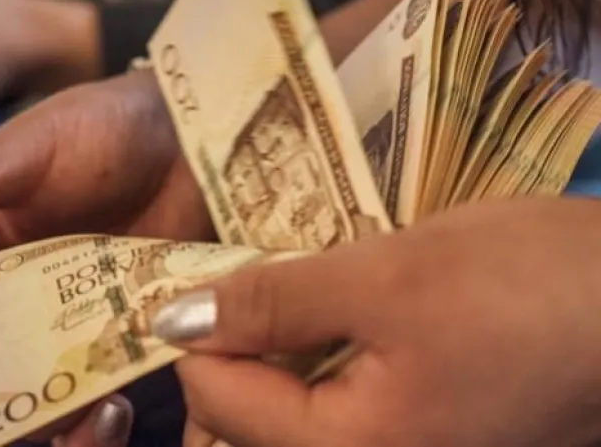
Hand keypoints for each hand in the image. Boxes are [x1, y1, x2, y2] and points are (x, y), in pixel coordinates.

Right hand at [0, 69, 210, 441]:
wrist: (196, 140)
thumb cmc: (102, 129)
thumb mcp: (32, 149)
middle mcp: (0, 294)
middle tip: (41, 403)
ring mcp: (57, 322)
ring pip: (31, 396)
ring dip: (51, 419)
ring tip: (93, 415)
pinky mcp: (110, 338)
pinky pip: (92, 392)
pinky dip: (98, 413)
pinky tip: (121, 409)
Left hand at [155, 198, 600, 446]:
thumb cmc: (526, 289)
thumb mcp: (390, 278)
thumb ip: (275, 303)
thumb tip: (173, 321)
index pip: (215, 400)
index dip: (194, 329)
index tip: (200, 269)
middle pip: (242, 427)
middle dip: (227, 351)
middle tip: (240, 280)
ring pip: (287, 418)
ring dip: (271, 355)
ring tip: (285, 293)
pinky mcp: (417, 435)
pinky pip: (333, 413)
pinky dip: (315, 364)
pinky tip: (331, 316)